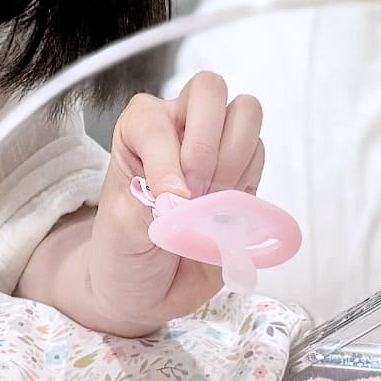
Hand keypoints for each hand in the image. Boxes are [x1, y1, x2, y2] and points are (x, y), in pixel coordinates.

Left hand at [78, 71, 265, 330]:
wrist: (144, 291)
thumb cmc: (122, 251)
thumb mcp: (121, 230)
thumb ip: (149, 205)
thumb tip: (186, 197)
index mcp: (139, 130)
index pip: (156, 117)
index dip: (166, 157)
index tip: (170, 201)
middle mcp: (179, 127)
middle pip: (209, 89)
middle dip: (206, 144)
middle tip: (195, 190)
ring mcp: (215, 147)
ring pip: (245, 116)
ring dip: (232, 162)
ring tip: (210, 202)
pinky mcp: (243, 174)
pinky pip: (260, 157)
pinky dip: (248, 185)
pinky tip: (225, 212)